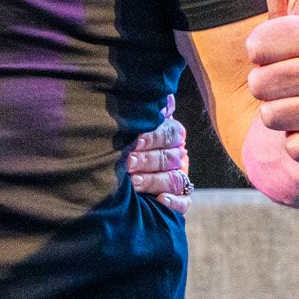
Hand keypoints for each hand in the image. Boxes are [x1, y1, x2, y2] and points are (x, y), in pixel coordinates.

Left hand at [128, 92, 191, 213]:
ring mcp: (180, 177)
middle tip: (128, 163)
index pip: (168, 133)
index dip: (152, 138)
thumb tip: (159, 95)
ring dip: (154, 181)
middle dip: (147, 161)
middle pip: (169, 157)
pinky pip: (184, 202)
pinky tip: (160, 200)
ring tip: (134, 182)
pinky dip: (173, 202)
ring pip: (174, 179)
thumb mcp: (130, 123)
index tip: (134, 141)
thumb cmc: (122, 140)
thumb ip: (142, 110)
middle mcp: (178, 155)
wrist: (114, 170)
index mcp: (170, 134)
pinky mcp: (179, 199)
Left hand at [246, 0, 298, 163]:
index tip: (280, 52)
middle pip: (261, 82)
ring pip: (272, 116)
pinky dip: (294, 145)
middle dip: (264, 87)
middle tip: (289, 84)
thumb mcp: (287, 10)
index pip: (257, 45)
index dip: (258, 53)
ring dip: (276, 116)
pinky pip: (293, 147)